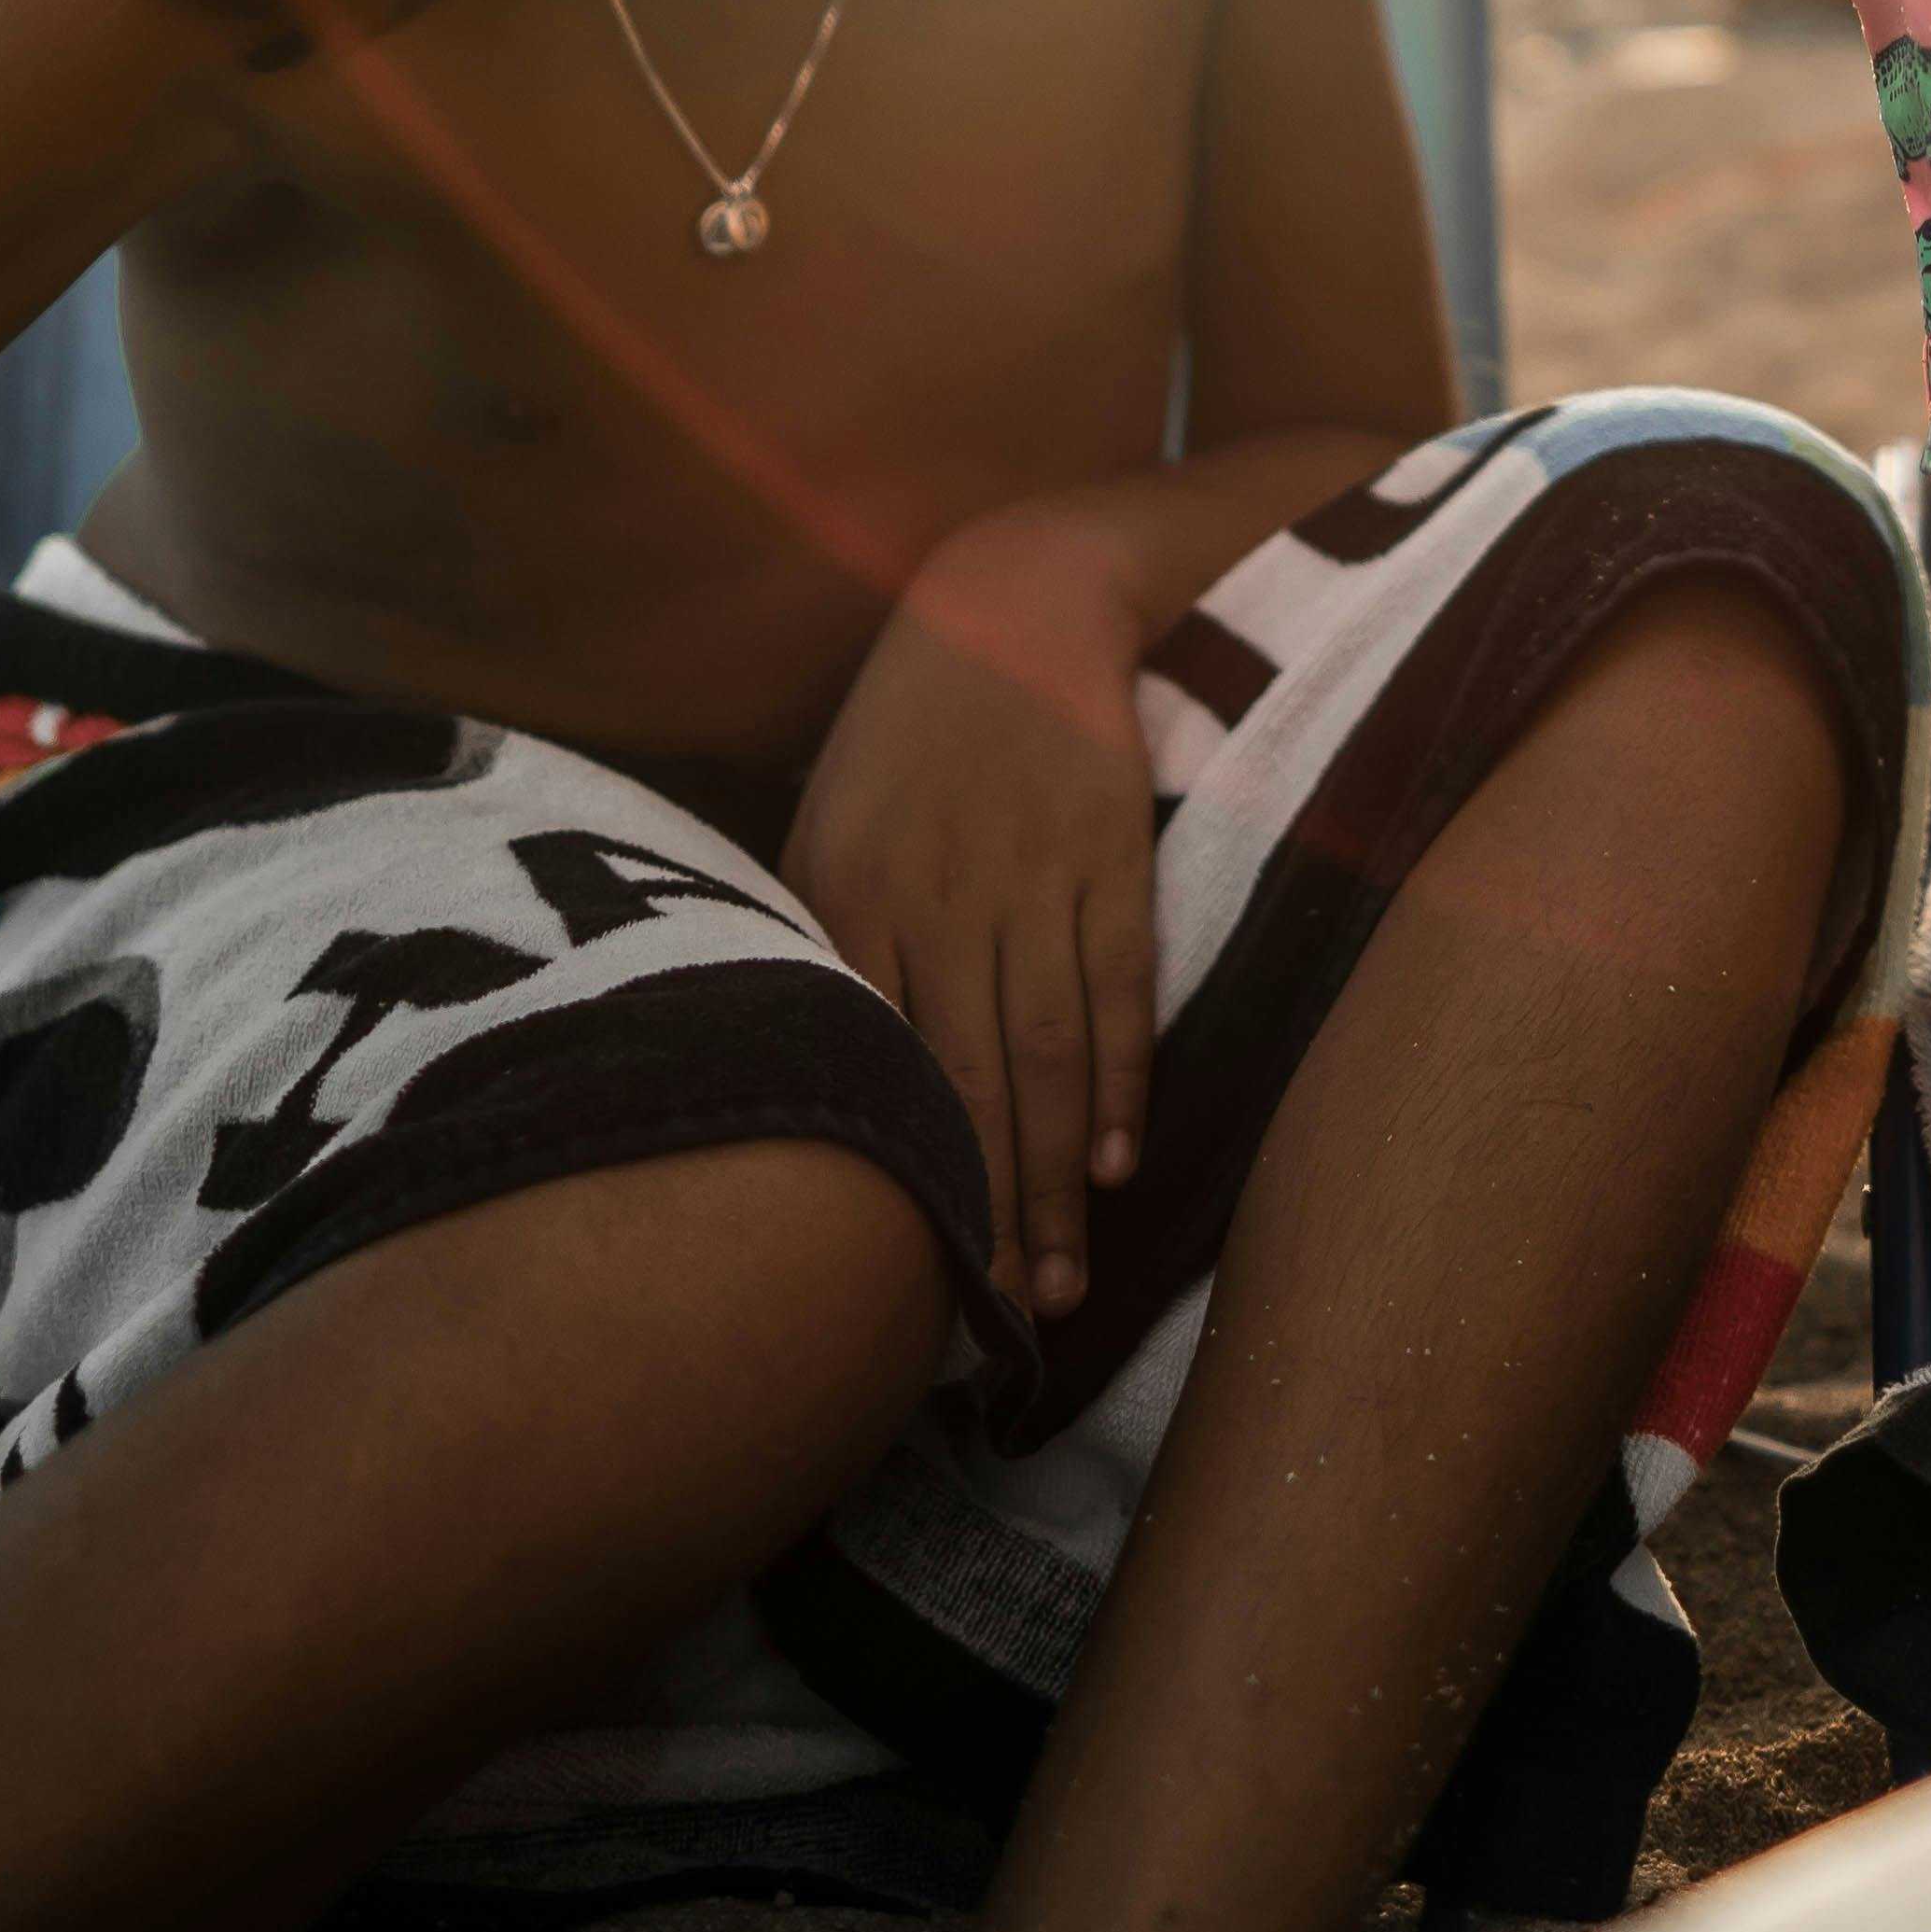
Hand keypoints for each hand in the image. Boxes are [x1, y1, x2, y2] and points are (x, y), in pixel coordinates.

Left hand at [783, 509, 1159, 1317]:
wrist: (1012, 603)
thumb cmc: (908, 732)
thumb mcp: (829, 823)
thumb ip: (822, 941)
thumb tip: (811, 1072)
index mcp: (848, 901)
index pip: (874, 1076)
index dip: (894, 1185)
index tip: (902, 1288)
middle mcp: (935, 902)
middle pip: (964, 1089)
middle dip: (982, 1216)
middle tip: (996, 1327)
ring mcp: (1028, 879)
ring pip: (1042, 1057)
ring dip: (1056, 1178)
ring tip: (1062, 1280)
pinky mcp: (1107, 854)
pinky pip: (1115, 986)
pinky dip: (1119, 1078)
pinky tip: (1119, 1157)